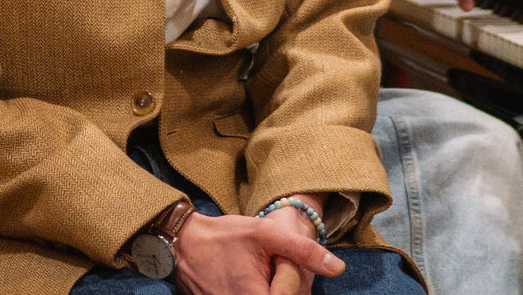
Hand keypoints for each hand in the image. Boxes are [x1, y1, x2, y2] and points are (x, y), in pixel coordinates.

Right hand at [171, 209, 341, 294]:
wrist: (184, 243)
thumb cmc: (225, 236)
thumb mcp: (265, 233)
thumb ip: (303, 251)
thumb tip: (338, 267)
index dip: (297, 289)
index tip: (285, 269)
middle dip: (286, 291)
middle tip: (273, 270)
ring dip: (275, 292)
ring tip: (263, 274)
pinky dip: (259, 293)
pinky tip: (257, 281)